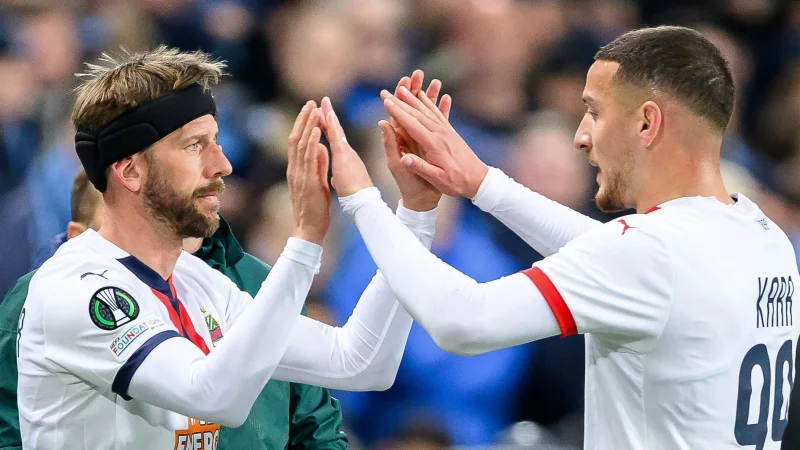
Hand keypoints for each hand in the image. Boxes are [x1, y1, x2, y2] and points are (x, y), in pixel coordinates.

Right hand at [286, 101, 330, 243]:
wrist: (309, 228)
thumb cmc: (315, 208)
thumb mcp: (317, 181)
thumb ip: (318, 164)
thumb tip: (322, 148)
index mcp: (297, 169)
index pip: (297, 142)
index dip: (303, 125)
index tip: (310, 110)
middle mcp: (295, 169)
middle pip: (296, 138)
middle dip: (303, 119)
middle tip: (311, 102)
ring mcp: (299, 175)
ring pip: (301, 145)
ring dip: (308, 126)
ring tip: (314, 110)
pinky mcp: (307, 181)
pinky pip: (309, 159)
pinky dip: (312, 143)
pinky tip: (316, 131)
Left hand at [320, 97, 373, 196]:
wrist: (362, 202)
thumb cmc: (355, 195)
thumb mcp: (343, 182)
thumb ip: (339, 176)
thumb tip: (333, 177)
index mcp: (345, 159)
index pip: (335, 139)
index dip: (328, 127)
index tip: (323, 116)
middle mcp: (347, 152)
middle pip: (336, 130)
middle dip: (329, 116)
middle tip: (322, 102)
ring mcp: (346, 151)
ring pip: (336, 129)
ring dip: (329, 114)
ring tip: (323, 101)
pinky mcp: (344, 155)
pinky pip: (335, 136)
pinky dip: (330, 124)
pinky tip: (326, 113)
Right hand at [381, 70, 451, 210]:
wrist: (478, 180)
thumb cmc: (456, 182)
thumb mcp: (437, 179)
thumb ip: (420, 168)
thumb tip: (404, 159)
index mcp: (434, 144)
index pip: (412, 125)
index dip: (398, 112)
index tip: (386, 102)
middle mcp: (440, 133)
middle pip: (417, 113)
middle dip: (400, 102)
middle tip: (386, 92)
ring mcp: (446, 131)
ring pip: (426, 110)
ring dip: (413, 98)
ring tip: (402, 88)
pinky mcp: (451, 131)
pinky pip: (437, 113)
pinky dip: (428, 103)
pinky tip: (423, 96)